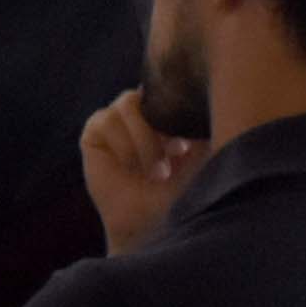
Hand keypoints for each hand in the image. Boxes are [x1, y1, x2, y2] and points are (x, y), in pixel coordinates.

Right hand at [82, 94, 205, 253]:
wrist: (159, 223)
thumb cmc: (187, 190)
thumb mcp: (207, 147)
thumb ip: (203, 114)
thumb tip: (210, 86)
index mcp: (170, 110)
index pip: (169, 83)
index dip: (177, 105)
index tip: (188, 144)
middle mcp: (143, 111)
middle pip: (149, 90)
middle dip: (163, 123)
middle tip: (176, 155)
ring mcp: (117, 120)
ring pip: (128, 103)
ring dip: (145, 139)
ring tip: (156, 170)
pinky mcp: (94, 132)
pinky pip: (106, 120)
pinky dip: (124, 145)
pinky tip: (131, 167)